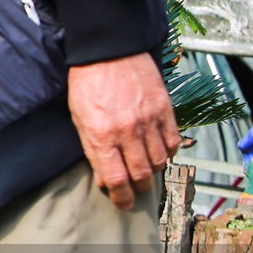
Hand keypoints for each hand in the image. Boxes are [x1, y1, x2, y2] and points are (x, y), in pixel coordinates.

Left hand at [67, 52, 180, 210]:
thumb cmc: (87, 83)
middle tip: (134, 189)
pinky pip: (173, 143)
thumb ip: (92, 149)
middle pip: (141, 176)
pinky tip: (158, 150)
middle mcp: (127, 130)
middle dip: (137, 189)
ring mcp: (149, 120)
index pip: (116, 180)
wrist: (108, 50)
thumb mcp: (78, 118)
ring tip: (143, 167)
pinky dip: (167, 152)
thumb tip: (105, 178)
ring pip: (160, 162)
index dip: (121, 198)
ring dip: (152, 171)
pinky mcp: (165, 109)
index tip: (122, 203)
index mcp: (101, 134)